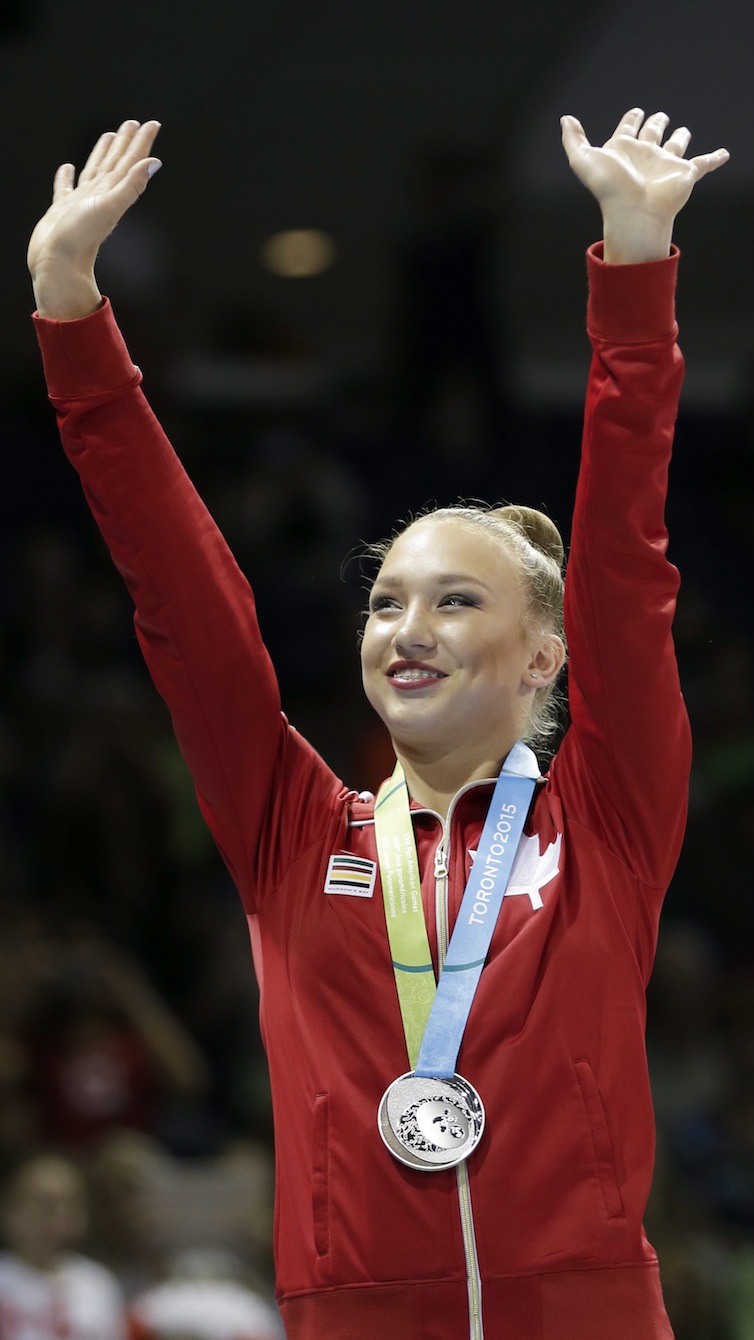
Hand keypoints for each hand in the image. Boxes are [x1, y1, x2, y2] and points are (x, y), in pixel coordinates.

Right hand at [28, 119, 161, 318]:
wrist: (57, 263)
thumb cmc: (81, 237)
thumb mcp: (109, 206)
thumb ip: (132, 185)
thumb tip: (154, 163)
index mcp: (111, 191)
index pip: (130, 162)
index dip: (141, 143)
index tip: (152, 125)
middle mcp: (98, 195)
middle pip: (115, 163)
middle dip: (124, 143)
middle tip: (132, 124)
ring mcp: (81, 202)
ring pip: (94, 171)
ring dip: (102, 154)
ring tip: (107, 137)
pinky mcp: (62, 210)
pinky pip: (66, 188)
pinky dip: (67, 178)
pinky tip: (68, 168)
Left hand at [561, 107, 728, 262]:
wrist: (633, 212)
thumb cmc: (608, 189)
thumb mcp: (583, 160)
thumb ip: (573, 140)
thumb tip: (565, 119)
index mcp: (623, 151)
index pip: (627, 130)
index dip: (631, 119)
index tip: (635, 113)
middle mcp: (645, 156)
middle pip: (652, 134)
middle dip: (656, 123)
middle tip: (658, 116)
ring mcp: (665, 165)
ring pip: (675, 146)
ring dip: (680, 138)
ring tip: (683, 131)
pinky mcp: (685, 174)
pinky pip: (703, 163)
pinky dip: (715, 159)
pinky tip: (724, 154)